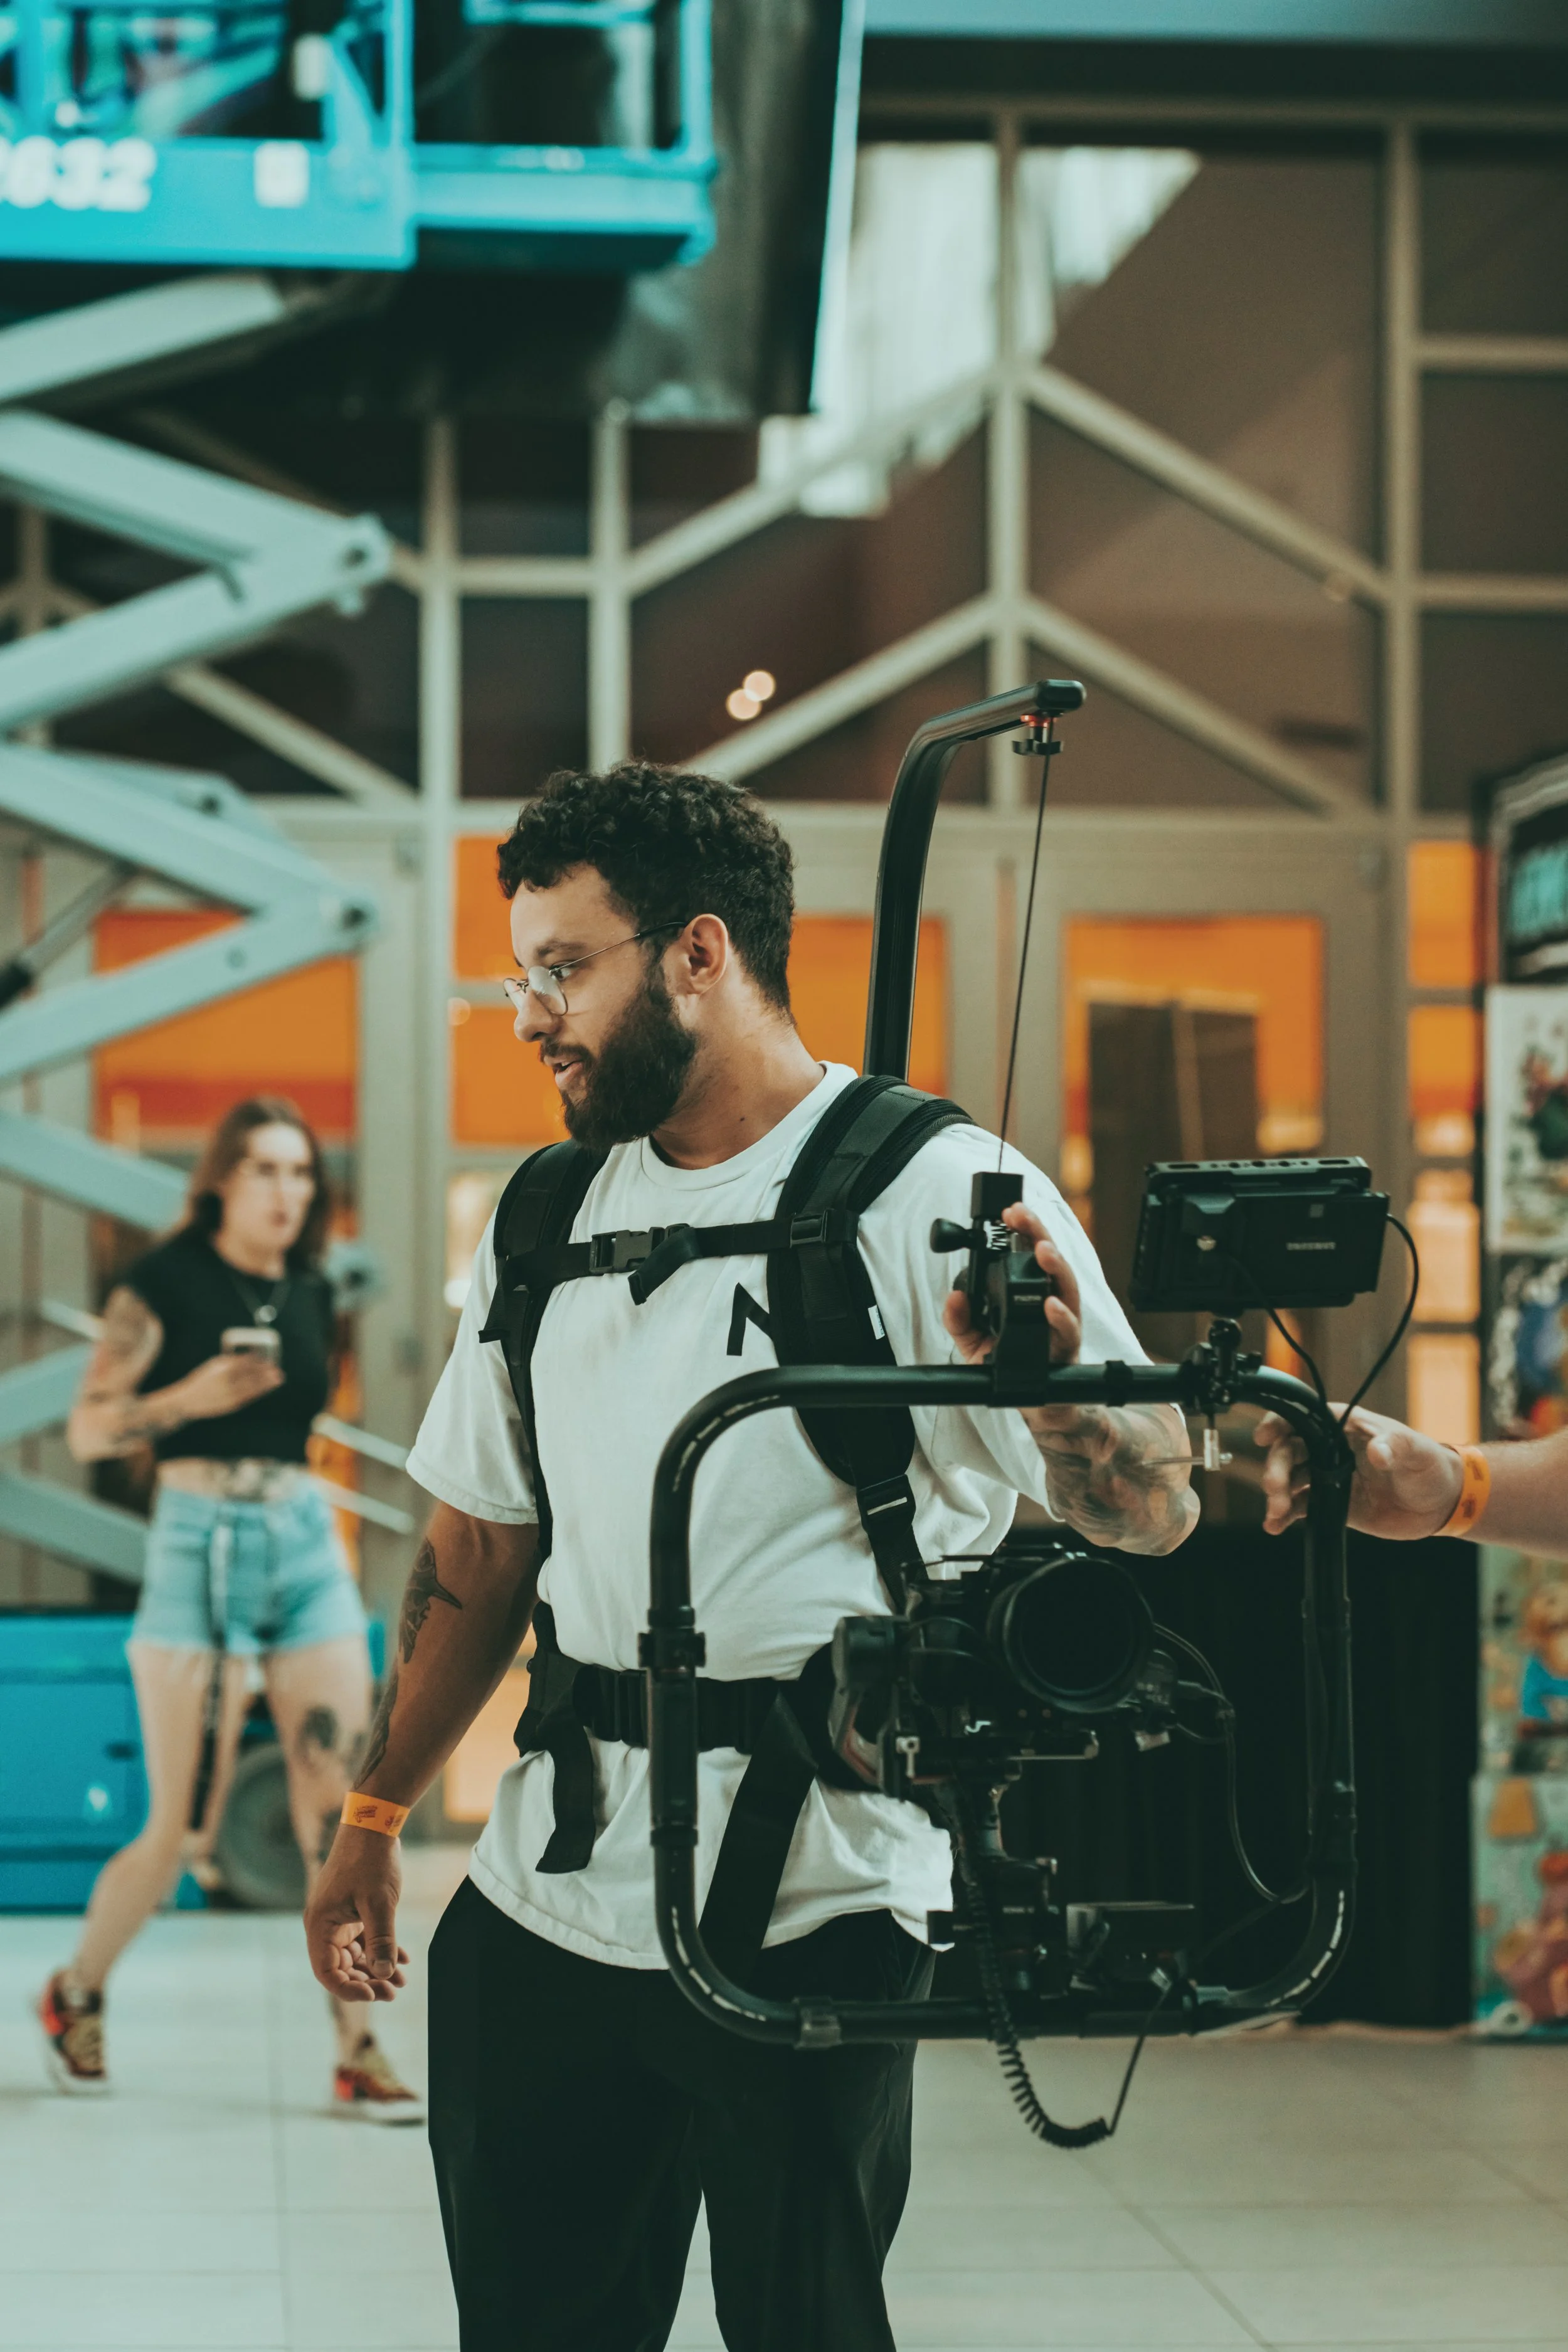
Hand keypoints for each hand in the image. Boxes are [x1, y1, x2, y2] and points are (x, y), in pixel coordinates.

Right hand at [176, 1351, 284, 1420]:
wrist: (188, 1401)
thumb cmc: (202, 1381)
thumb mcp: (214, 1365)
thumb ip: (231, 1360)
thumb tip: (250, 1356)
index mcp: (221, 1368)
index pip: (244, 1363)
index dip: (258, 1361)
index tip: (267, 1359)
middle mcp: (226, 1381)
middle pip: (251, 1375)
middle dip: (265, 1372)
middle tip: (277, 1369)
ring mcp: (229, 1394)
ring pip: (252, 1387)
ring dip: (266, 1383)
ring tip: (277, 1378)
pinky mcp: (231, 1405)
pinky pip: (248, 1397)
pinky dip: (258, 1391)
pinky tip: (266, 1388)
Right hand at [305, 1826, 409, 2001]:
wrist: (373, 1823)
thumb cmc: (371, 1861)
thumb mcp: (380, 1904)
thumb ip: (381, 1941)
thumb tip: (384, 1975)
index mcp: (321, 1925)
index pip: (327, 1971)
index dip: (348, 1988)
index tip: (373, 1995)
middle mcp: (325, 1924)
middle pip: (341, 1966)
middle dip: (367, 1981)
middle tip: (393, 1992)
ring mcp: (338, 1917)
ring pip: (354, 1954)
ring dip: (376, 1967)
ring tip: (401, 1981)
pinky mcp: (352, 1909)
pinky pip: (363, 1938)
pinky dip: (380, 1949)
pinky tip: (402, 1958)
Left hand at [940, 1204, 1082, 1438]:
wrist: (1037, 1407)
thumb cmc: (1011, 1367)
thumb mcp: (975, 1341)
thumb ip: (961, 1319)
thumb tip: (953, 1296)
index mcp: (1033, 1296)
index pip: (1031, 1255)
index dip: (1024, 1230)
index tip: (1009, 1212)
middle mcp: (1054, 1305)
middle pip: (1051, 1263)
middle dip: (1039, 1234)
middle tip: (1022, 1216)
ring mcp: (1064, 1327)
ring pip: (1067, 1290)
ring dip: (1056, 1267)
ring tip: (1042, 1250)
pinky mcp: (1068, 1351)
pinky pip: (1068, 1332)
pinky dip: (1061, 1317)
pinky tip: (1050, 1304)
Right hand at [1254, 1404, 1462, 1539]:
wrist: (1441, 1503)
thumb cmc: (1430, 1465)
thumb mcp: (1416, 1450)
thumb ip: (1394, 1446)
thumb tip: (1376, 1452)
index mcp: (1346, 1426)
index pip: (1304, 1417)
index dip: (1280, 1422)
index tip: (1264, 1436)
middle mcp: (1331, 1449)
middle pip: (1290, 1451)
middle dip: (1276, 1468)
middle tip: (1274, 1489)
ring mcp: (1329, 1477)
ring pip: (1290, 1480)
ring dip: (1276, 1495)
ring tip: (1275, 1514)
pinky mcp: (1332, 1503)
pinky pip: (1301, 1507)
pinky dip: (1284, 1516)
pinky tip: (1275, 1526)